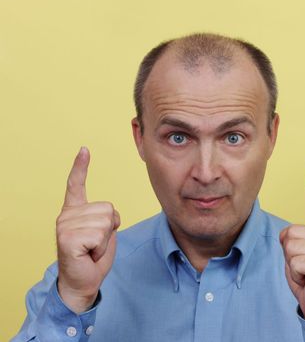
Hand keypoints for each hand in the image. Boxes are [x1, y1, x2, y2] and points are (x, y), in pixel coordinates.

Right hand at [56, 147, 119, 312]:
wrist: (83, 282)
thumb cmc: (94, 258)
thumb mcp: (105, 232)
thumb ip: (107, 217)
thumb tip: (112, 213)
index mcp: (74, 211)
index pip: (76, 184)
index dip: (81, 167)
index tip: (84, 149)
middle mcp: (67, 215)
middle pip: (108, 209)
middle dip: (110, 229)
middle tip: (96, 244)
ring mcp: (65, 226)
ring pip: (106, 222)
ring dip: (105, 240)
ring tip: (92, 249)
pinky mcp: (67, 238)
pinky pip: (100, 235)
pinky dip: (100, 248)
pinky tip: (88, 254)